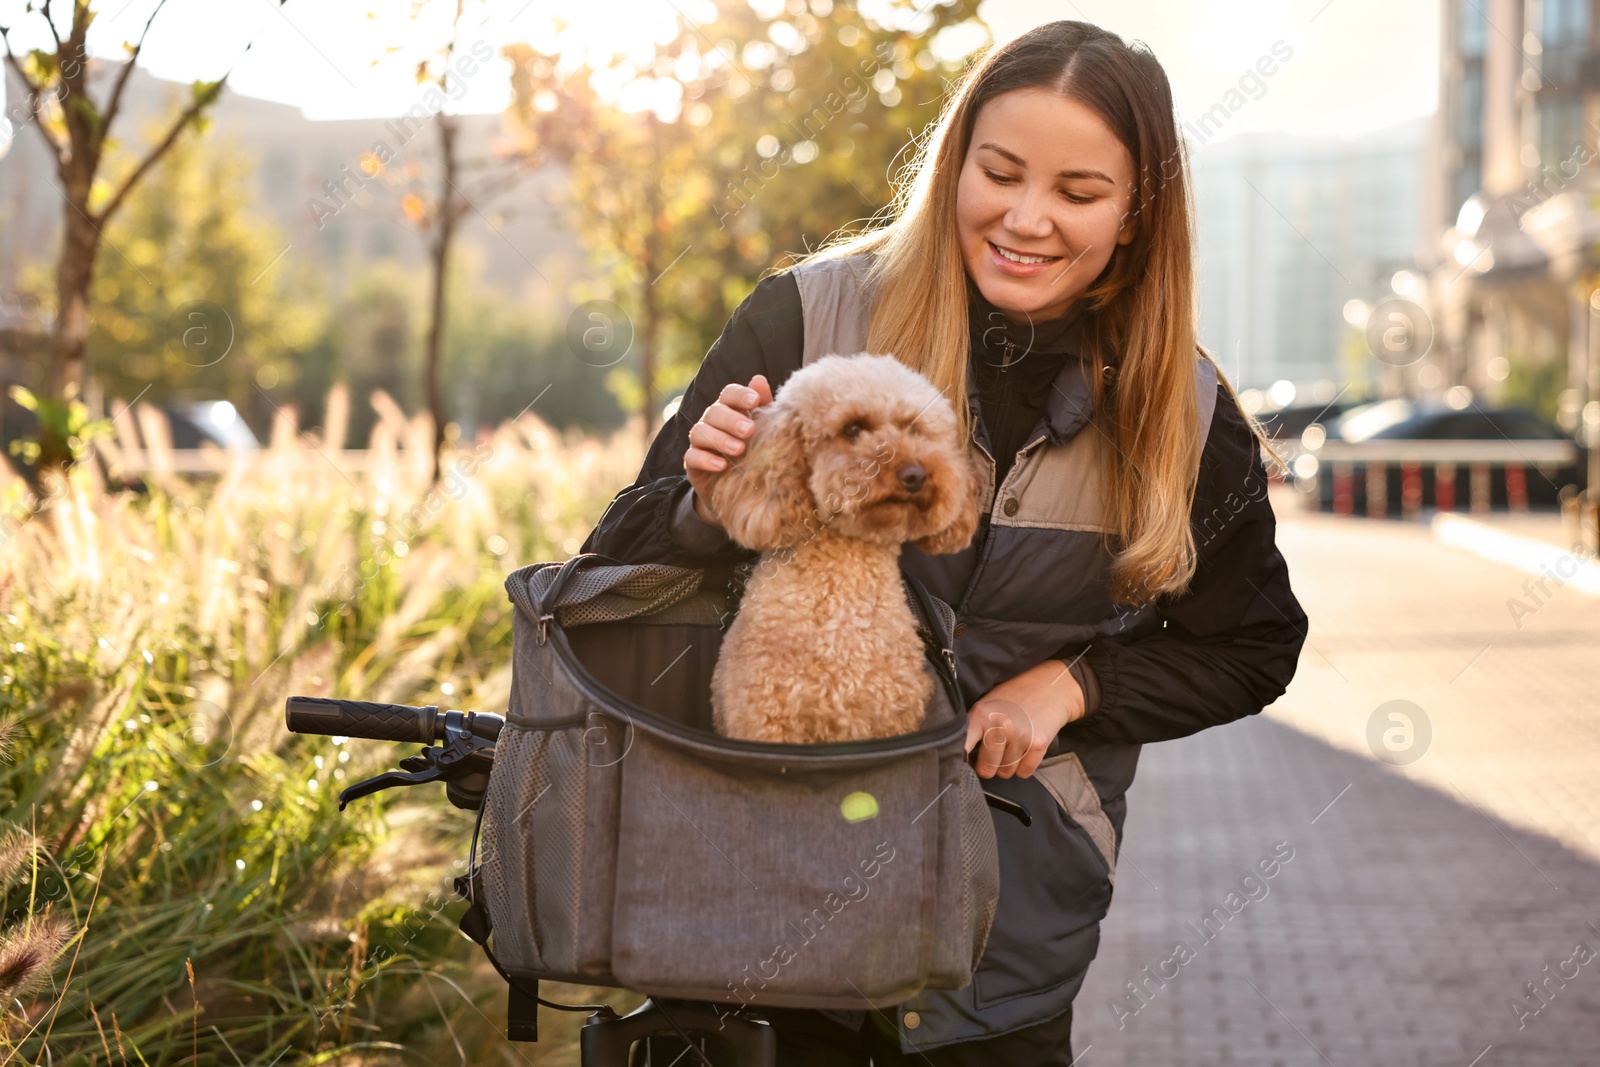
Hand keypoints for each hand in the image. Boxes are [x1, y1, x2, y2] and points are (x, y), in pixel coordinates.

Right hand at [684, 375, 774, 527]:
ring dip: (720, 439)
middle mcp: (711, 421)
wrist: (738, 489)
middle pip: (714, 412)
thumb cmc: (754, 451)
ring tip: (740, 449)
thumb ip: (762, 406)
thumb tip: (759, 380)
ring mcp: (699, 441)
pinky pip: (692, 457)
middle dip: (731, 419)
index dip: (740, 395)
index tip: (755, 401)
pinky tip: (722, 465)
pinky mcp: (691, 463)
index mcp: (729, 409)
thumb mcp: (763, 429)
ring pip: (700, 432)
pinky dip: (705, 459)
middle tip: (750, 430)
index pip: (729, 394)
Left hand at [964, 659, 1086, 778]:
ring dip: (1008, 767)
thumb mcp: (988, 704)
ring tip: (1012, 748)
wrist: (1052, 687)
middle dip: (989, 767)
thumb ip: (975, 728)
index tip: (963, 767)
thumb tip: (964, 758)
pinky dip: (1023, 767)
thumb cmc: (1016, 696)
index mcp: (981, 715)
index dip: (960, 761)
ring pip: (1006, 773)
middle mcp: (999, 727)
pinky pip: (1024, 772)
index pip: (962, 747)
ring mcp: (1020, 736)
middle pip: (987, 769)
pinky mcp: (1038, 744)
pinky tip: (1024, 751)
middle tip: (994, 756)